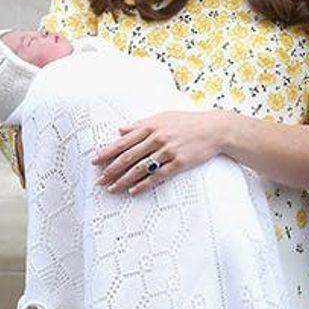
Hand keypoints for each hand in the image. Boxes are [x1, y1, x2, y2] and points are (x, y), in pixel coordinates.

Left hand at [91, 110, 227, 194]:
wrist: (214, 129)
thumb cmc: (187, 122)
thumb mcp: (162, 116)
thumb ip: (141, 124)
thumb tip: (121, 130)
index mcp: (150, 126)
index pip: (123, 142)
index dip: (107, 152)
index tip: (94, 161)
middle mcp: (157, 139)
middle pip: (128, 157)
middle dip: (111, 169)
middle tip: (99, 180)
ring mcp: (168, 152)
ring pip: (140, 168)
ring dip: (124, 180)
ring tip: (112, 188)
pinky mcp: (179, 163)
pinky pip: (158, 176)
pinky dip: (144, 184)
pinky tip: (134, 191)